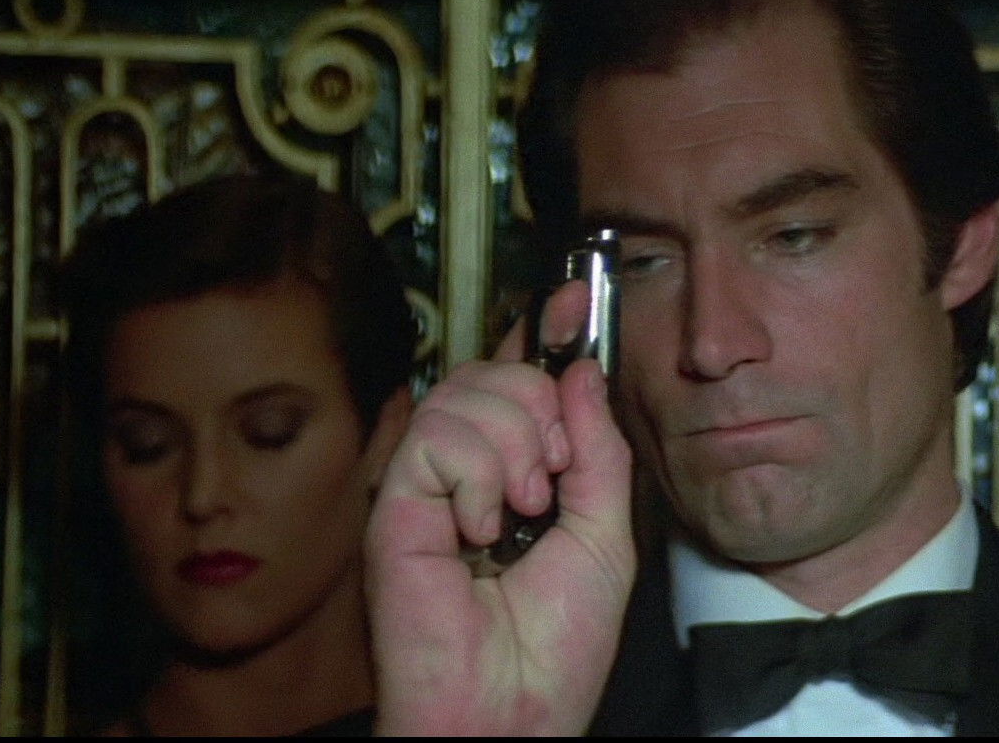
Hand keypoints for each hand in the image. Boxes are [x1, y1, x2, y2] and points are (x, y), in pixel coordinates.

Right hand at [365, 281, 634, 734]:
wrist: (515, 710)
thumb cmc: (555, 645)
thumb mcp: (605, 532)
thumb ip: (598, 449)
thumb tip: (583, 369)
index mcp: (515, 471)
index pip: (519, 377)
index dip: (542, 330)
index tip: (573, 296)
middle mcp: (465, 470)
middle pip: (495, 369)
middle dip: (542, 402)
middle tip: (558, 472)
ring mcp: (426, 484)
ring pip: (465, 391)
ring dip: (517, 444)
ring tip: (523, 510)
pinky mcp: (393, 502)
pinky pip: (439, 434)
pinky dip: (478, 475)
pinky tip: (481, 529)